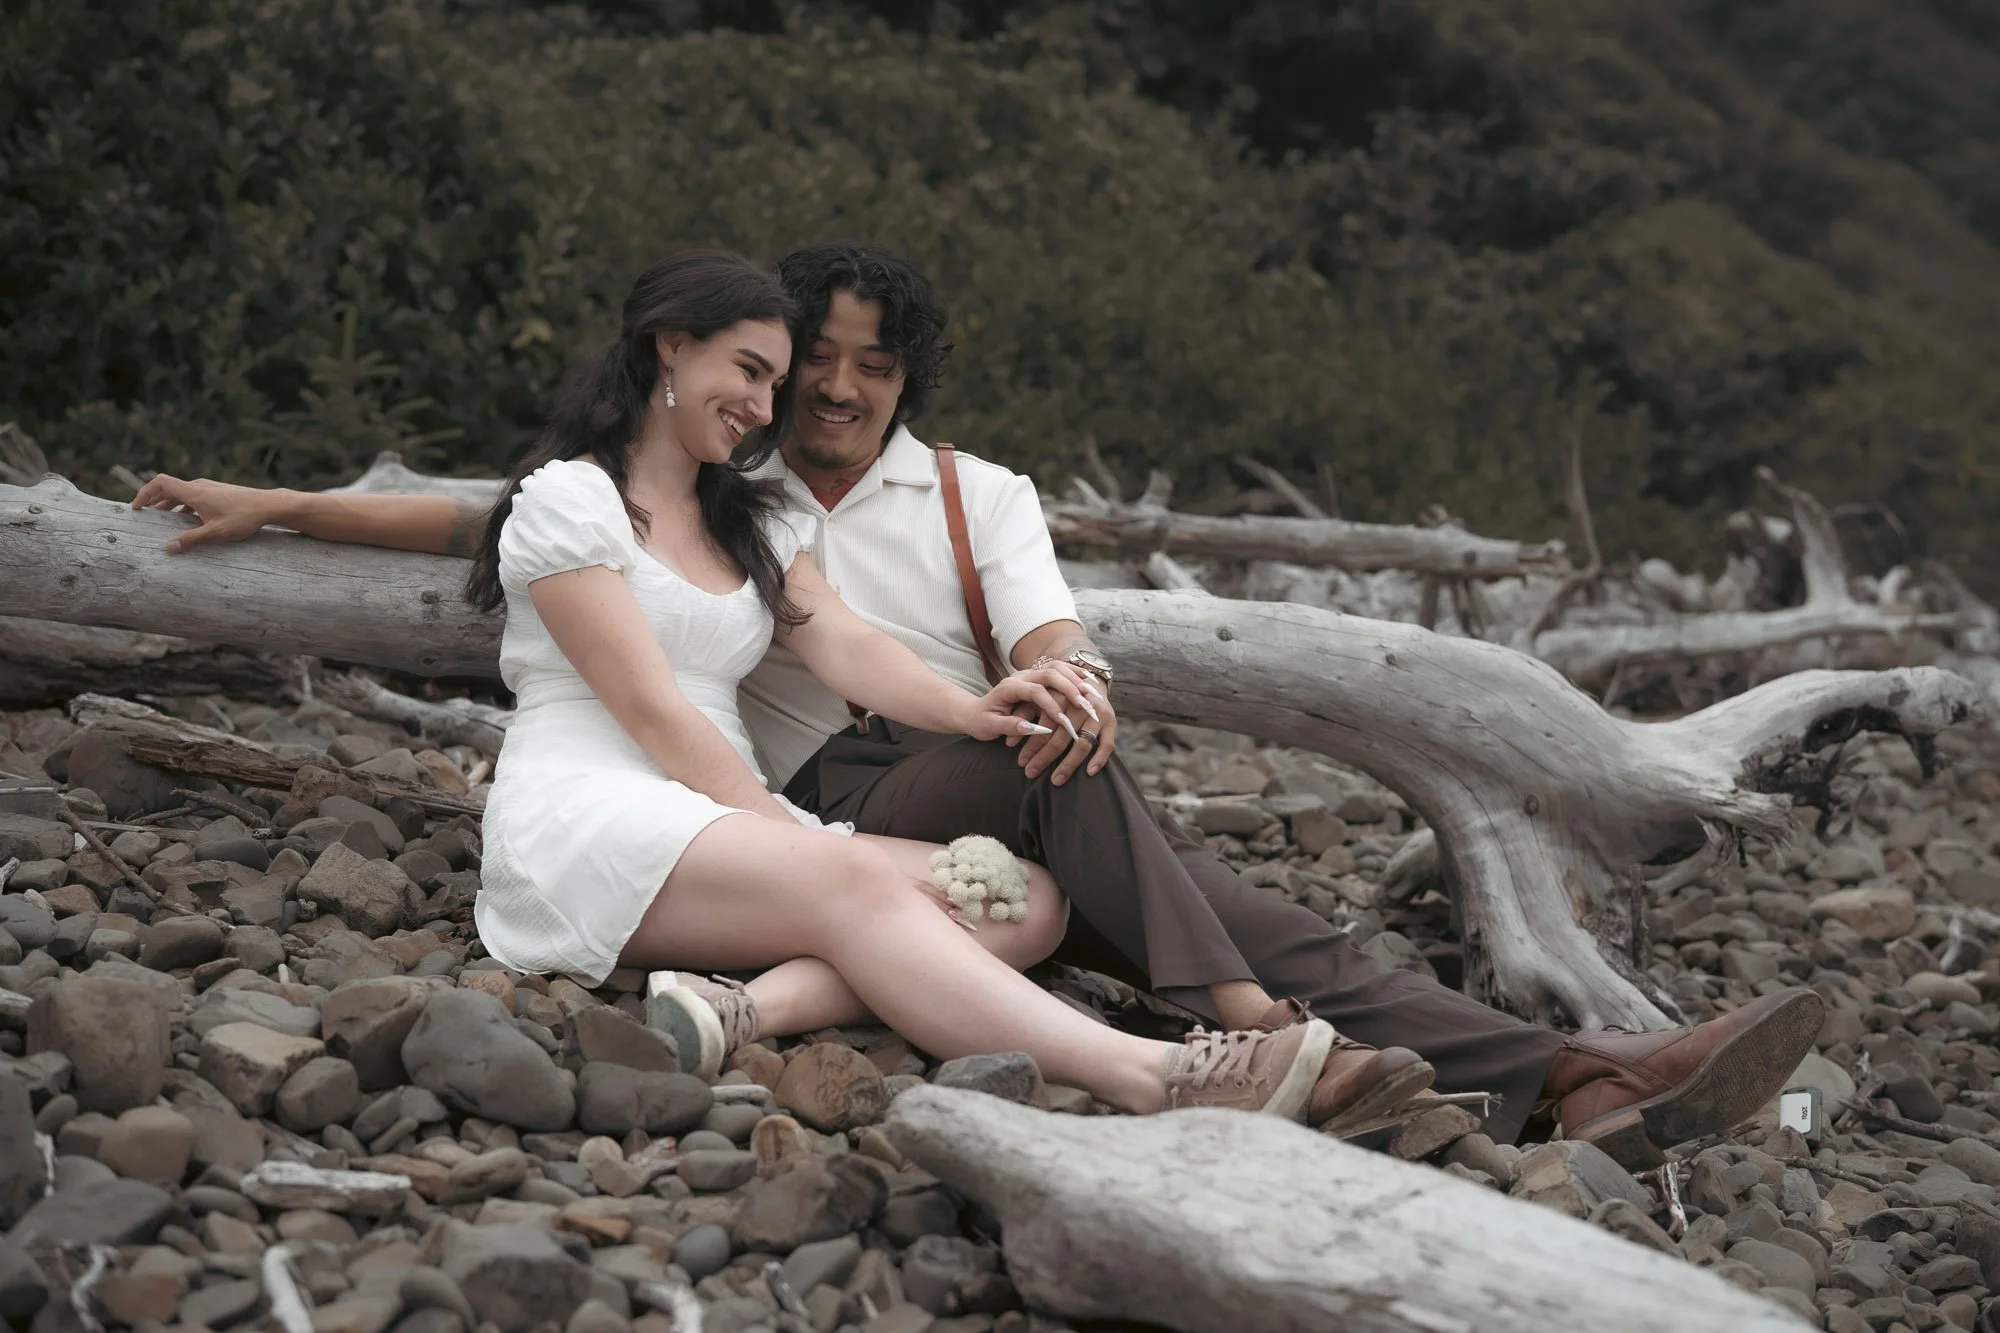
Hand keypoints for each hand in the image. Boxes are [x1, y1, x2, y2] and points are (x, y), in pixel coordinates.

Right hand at [131, 475, 293, 552]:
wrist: (269, 505)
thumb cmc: (243, 518)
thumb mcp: (215, 533)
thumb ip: (190, 540)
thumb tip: (167, 548)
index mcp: (194, 492)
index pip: (160, 483)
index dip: (144, 492)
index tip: (136, 506)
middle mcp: (200, 486)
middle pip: (169, 488)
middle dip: (154, 500)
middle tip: (144, 514)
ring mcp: (210, 487)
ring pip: (182, 493)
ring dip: (169, 504)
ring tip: (162, 519)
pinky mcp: (219, 492)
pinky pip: (194, 496)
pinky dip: (184, 505)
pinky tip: (187, 520)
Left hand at [959, 669, 1093, 744]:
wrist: (973, 711)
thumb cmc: (981, 722)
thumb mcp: (988, 727)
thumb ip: (1008, 726)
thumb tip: (1029, 728)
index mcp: (1008, 687)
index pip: (1034, 691)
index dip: (1050, 706)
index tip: (1063, 722)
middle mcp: (1021, 676)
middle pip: (1050, 673)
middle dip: (1069, 688)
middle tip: (1085, 704)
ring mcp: (1030, 673)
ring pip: (1058, 668)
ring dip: (1076, 680)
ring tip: (1092, 694)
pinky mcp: (1038, 677)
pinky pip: (1061, 669)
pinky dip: (1076, 674)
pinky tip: (1090, 683)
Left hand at [1017, 673, 1116, 784]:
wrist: (1087, 676)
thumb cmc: (1052, 691)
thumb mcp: (1033, 695)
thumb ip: (1022, 714)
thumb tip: (1009, 741)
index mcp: (1061, 691)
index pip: (1046, 720)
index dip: (1032, 742)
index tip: (1021, 761)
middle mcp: (1081, 700)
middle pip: (1062, 734)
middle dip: (1044, 756)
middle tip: (1030, 772)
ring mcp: (1099, 711)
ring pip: (1082, 742)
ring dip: (1068, 764)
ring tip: (1055, 781)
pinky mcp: (1112, 721)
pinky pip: (1108, 744)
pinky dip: (1099, 759)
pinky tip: (1089, 773)